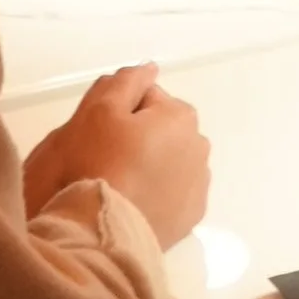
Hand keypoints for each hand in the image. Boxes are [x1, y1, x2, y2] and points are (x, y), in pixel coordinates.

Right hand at [23, 65, 210, 254]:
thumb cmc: (98, 164)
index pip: (145, 99)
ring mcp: (199, 185)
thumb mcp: (100, 110)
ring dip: (149, 166)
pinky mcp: (191, 217)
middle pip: (159, 131)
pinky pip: (172, 194)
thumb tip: (148, 68)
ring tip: (118, 184)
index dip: (117, 112)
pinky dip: (157, 194)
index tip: (101, 134)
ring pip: (167, 162)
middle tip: (105, 159)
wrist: (103, 230)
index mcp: (181, 116)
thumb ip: (125, 81)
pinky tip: (133, 203)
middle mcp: (199, 147)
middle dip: (137, 138)